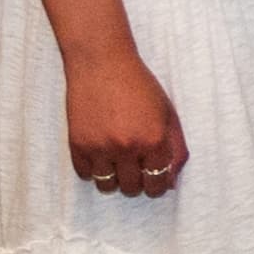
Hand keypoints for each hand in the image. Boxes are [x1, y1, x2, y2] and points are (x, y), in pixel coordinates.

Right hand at [60, 43, 187, 200]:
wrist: (102, 64)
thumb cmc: (140, 87)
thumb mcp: (168, 115)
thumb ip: (176, 149)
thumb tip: (171, 182)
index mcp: (154, 141)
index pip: (158, 184)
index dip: (158, 185)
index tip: (154, 179)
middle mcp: (126, 147)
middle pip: (133, 188)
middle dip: (137, 182)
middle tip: (136, 166)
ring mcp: (99, 147)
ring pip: (107, 186)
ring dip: (115, 179)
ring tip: (118, 162)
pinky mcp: (77, 144)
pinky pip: (85, 175)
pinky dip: (94, 170)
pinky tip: (101, 155)